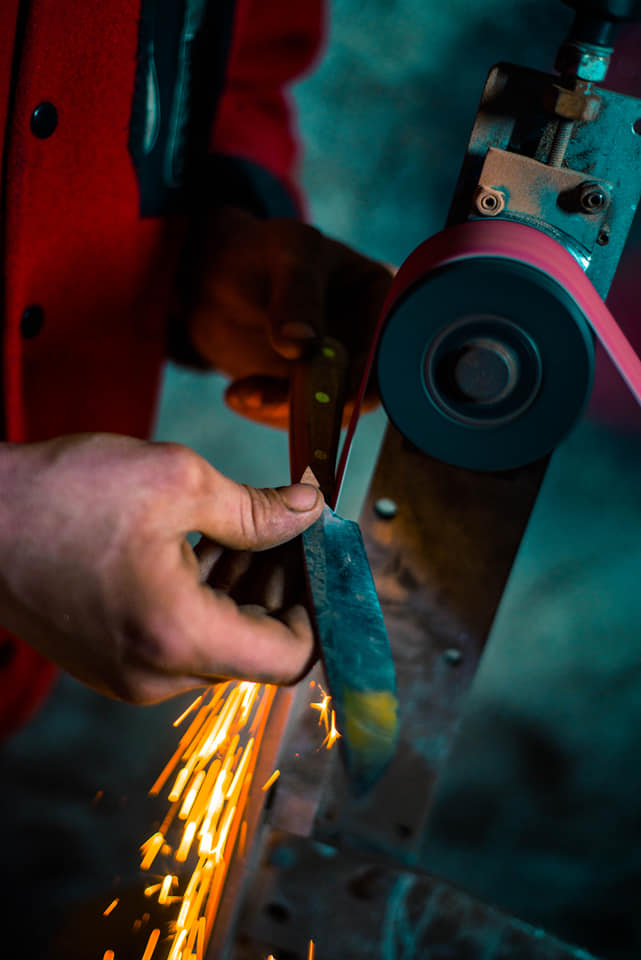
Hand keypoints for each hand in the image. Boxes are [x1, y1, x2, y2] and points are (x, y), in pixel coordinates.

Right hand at [0, 435, 322, 701]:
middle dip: (283, 587)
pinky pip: (182, 640)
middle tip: (291, 528)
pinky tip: (207, 545)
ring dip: (245, 588)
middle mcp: (156, 676)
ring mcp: (128, 675)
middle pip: (256, 647)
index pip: (290, 657)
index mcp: (179, 637)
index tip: (323, 559)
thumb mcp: (177, 482)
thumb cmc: (62, 495)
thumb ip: (257, 508)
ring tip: (248, 527)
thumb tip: (310, 510)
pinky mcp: (109, 661)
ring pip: (220, 641)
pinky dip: (206, 598)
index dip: (319, 608)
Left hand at [184, 206, 393, 425]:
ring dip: (286, 412)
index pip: (393, 345)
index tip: (338, 389)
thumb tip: (303, 342)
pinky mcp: (311, 395)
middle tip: (269, 398)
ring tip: (243, 391)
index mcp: (384, 297)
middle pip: (368, 390)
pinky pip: (302, 421)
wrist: (213, 281)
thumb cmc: (259, 253)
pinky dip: (268, 413)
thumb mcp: (282, 253)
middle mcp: (370, 340)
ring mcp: (340, 371)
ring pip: (332, 414)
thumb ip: (296, 290)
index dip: (370, 373)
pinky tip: (237, 392)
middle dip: (321, 404)